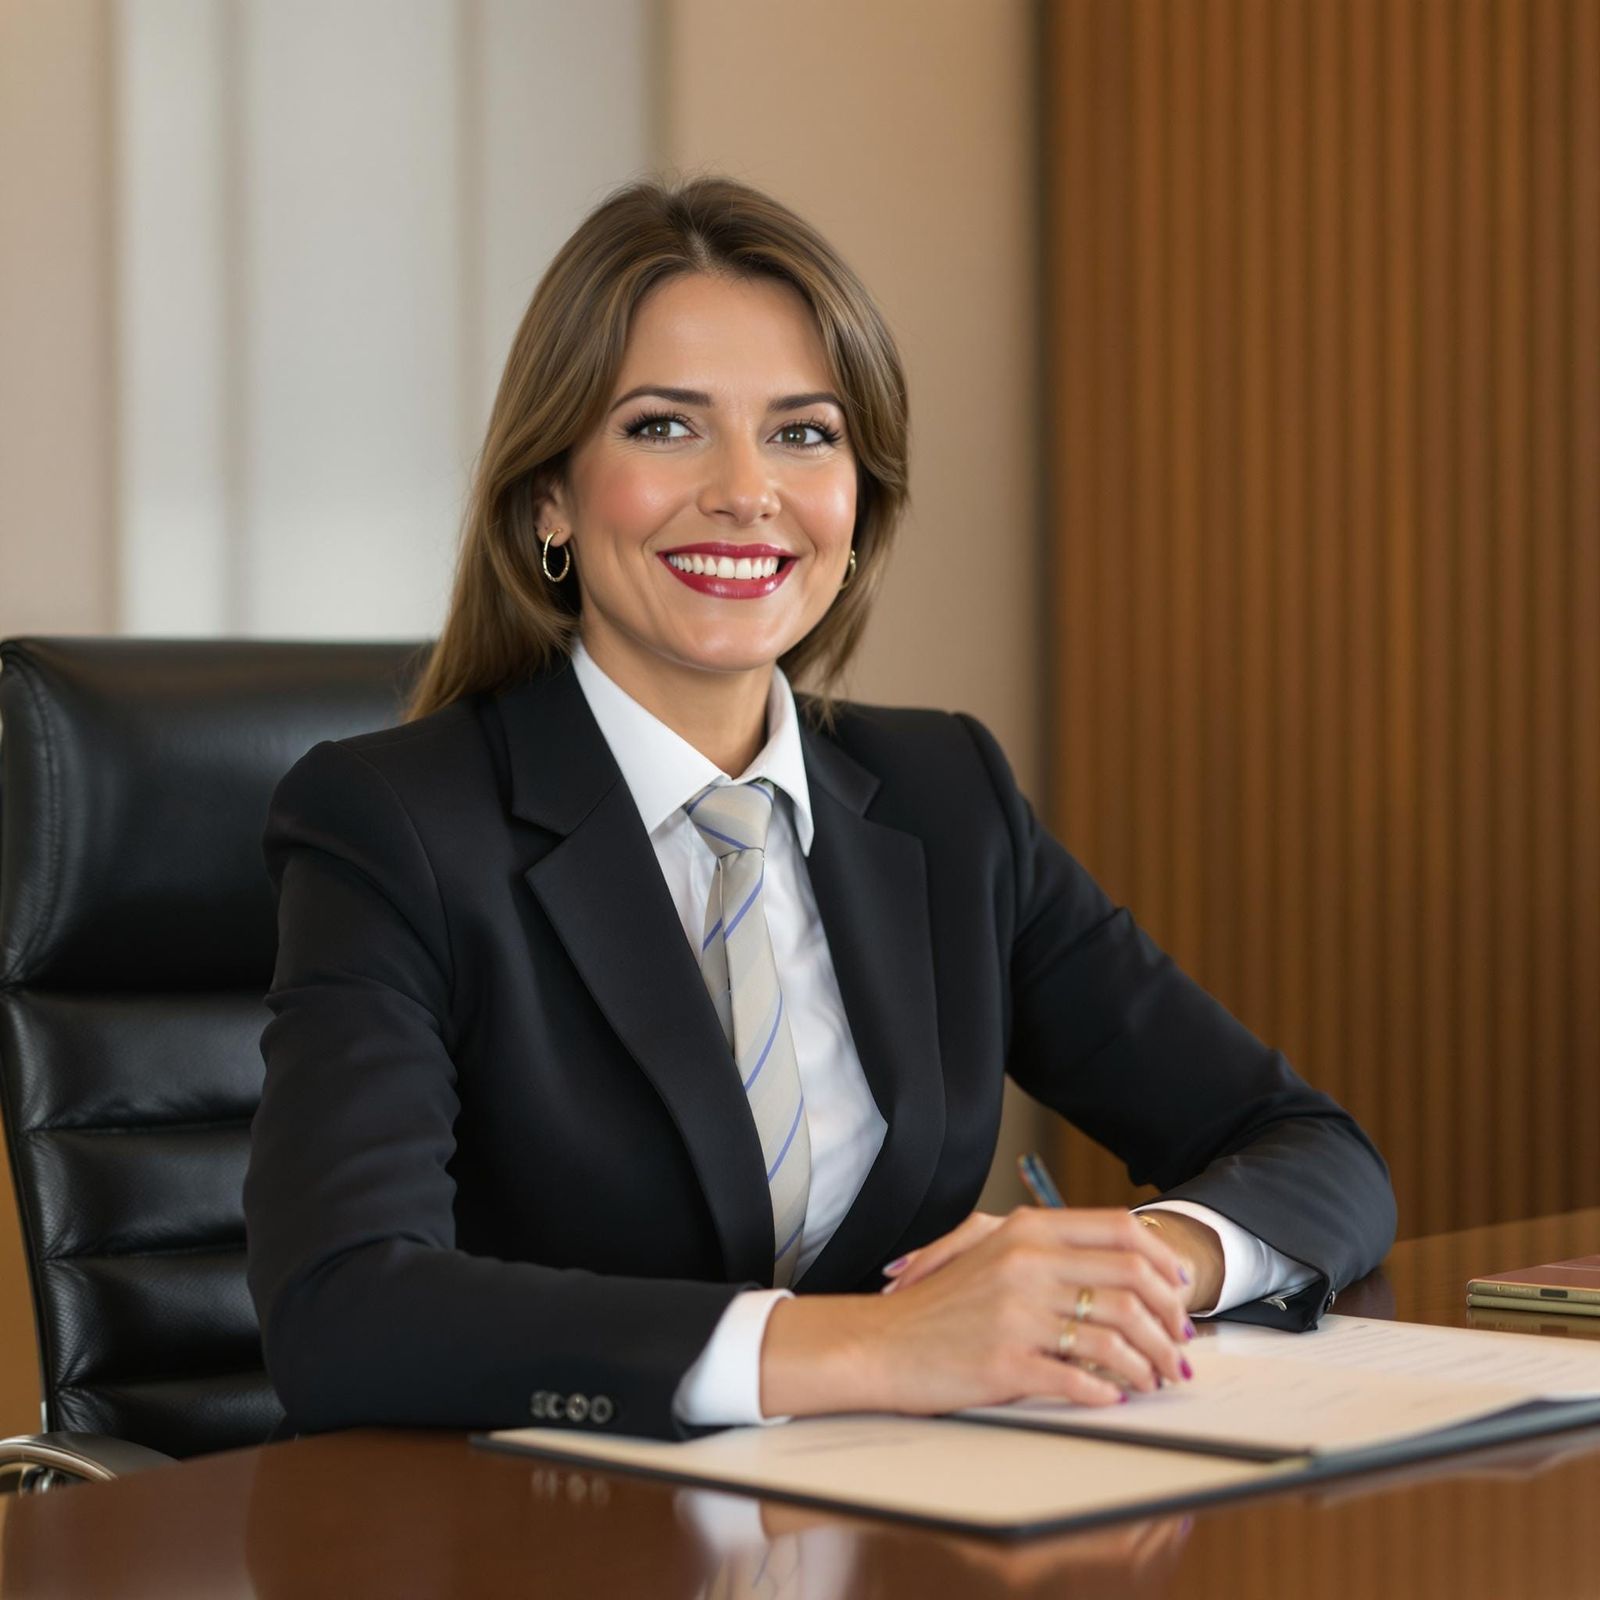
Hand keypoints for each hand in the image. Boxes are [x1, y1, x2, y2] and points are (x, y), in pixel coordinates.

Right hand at [759, 1206, 1195, 1417]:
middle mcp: (1027, 1263)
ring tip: (1154, 1380)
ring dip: (1148, 1364)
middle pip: (1132, 1283)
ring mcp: (1018, 1312)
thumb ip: (1043, 1247)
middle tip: (1179, 1348)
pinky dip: (1107, 1393)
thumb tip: (1111, 1265)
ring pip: (1115, 1335)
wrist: (880, 1343)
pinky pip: (1079, 1380)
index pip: (1121, 1230)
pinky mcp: (1007, 1361)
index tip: (1178, 1292)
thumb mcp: (986, 1253)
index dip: (1162, 1261)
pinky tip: (1113, 1399)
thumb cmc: (936, 1305)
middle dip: (1169, 1322)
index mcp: (1026, 1230)